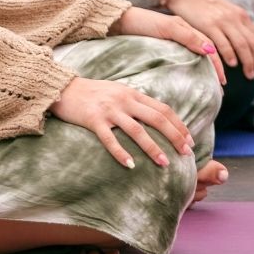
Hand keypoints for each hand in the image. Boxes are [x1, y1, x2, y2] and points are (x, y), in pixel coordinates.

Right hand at [49, 76, 193, 169]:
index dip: (179, 125)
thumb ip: (135, 102)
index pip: (162, 109)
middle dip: (174, 136)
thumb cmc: (92, 93)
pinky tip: (131, 165)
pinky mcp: (93, 120)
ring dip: (153, 147)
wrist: (64, 88)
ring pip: (137, 130)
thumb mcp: (117, 91)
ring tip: (165, 163)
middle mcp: (124, 99)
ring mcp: (109, 110)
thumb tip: (156, 116)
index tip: (190, 141)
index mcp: (132, 93)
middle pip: (156, 118)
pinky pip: (110, 139)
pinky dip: (121, 153)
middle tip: (186, 154)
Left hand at [115, 4, 227, 83]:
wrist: (118, 23)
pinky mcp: (162, 52)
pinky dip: (189, 74)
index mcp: (186, 28)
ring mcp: (172, 45)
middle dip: (213, 72)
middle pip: (203, 56)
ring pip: (193, 61)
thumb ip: (188, 36)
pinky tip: (190, 84)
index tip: (222, 82)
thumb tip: (210, 50)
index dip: (217, 64)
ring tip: (208, 90)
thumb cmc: (142, 22)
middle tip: (219, 91)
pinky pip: (180, 64)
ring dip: (203, 75)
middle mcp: (182, 36)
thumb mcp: (167, 27)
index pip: (208, 47)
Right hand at [165, 0, 253, 81]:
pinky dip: (230, 55)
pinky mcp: (209, 24)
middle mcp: (235, 18)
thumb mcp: (225, 14)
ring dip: (248, 62)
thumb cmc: (204, 6)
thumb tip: (246, 48)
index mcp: (241, 16)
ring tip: (250, 75)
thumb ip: (236, 27)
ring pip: (243, 45)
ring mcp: (223, 21)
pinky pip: (224, 42)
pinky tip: (232, 64)